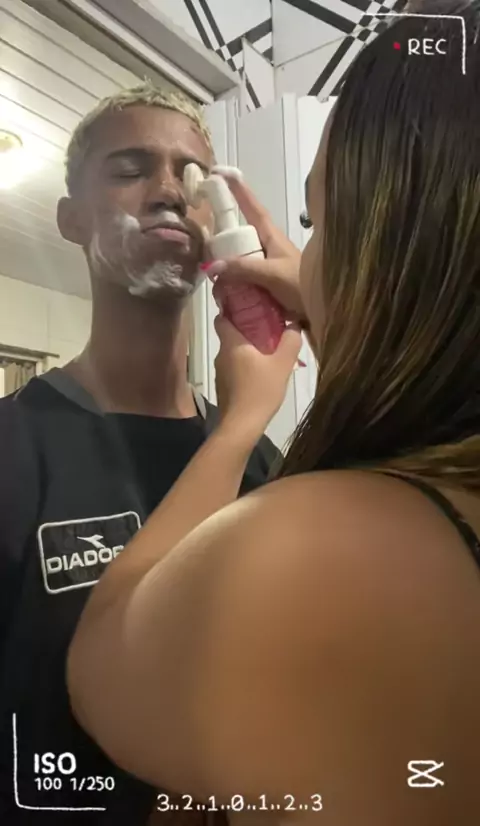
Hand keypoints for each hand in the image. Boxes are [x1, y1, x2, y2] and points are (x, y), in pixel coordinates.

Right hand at [206, 168, 305, 321]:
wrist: (323, 311)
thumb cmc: (302, 286)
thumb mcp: (273, 274)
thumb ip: (244, 269)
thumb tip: (214, 267)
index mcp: (272, 236)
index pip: (253, 207)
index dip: (238, 190)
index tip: (222, 174)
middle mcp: (268, 247)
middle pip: (239, 237)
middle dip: (223, 243)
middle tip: (208, 253)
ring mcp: (266, 266)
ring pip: (239, 260)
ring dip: (227, 271)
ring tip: (218, 285)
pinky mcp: (265, 284)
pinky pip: (243, 280)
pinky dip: (234, 287)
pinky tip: (227, 298)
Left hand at [213, 313, 301, 439]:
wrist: (241, 425)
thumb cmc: (260, 391)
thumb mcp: (282, 364)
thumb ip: (290, 341)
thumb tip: (295, 324)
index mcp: (232, 344)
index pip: (221, 318)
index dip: (230, 309)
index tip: (246, 306)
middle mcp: (221, 355)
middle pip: (230, 335)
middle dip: (246, 330)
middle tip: (267, 328)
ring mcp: (219, 372)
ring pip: (232, 354)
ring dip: (247, 350)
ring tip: (267, 351)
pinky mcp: (222, 387)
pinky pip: (233, 369)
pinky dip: (244, 366)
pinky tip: (260, 373)